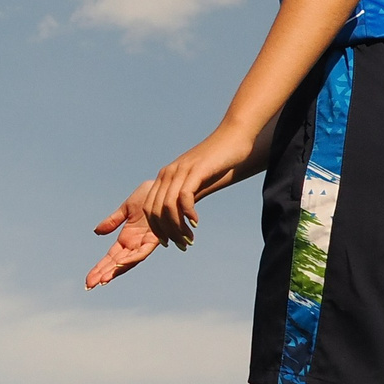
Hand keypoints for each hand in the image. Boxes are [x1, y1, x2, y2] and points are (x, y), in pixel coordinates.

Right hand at [86, 185, 162, 287]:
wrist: (167, 186)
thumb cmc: (150, 196)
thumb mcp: (126, 208)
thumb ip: (113, 221)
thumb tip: (96, 232)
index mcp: (127, 238)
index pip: (111, 257)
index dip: (99, 268)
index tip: (88, 280)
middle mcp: (136, 244)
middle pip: (117, 263)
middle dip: (103, 274)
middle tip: (89, 286)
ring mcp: (145, 242)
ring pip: (129, 261)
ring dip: (116, 271)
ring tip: (103, 280)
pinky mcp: (155, 238)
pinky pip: (142, 251)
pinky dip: (131, 259)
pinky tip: (119, 264)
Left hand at [141, 127, 258, 248]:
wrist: (234, 137)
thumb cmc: (218, 161)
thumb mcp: (196, 180)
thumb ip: (186, 195)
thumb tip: (181, 217)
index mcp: (165, 176)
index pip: (149, 208)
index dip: (157, 229)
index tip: (169, 243)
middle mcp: (168, 173)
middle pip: (155, 210)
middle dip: (167, 232)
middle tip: (182, 245)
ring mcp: (180, 171)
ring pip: (167, 207)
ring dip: (177, 227)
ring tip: (189, 239)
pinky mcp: (195, 170)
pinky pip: (184, 197)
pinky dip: (188, 213)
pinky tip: (196, 223)